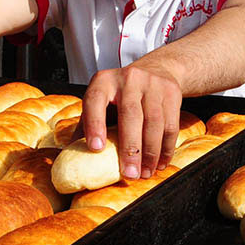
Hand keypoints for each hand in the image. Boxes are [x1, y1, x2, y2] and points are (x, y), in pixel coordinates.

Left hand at [81, 63, 181, 179]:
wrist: (157, 70)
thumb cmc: (121, 94)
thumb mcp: (103, 100)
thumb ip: (88, 122)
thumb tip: (72, 153)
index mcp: (104, 81)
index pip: (95, 101)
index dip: (94, 124)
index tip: (96, 149)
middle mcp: (128, 79)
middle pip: (130, 115)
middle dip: (131, 148)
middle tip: (129, 174)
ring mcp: (152, 84)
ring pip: (154, 123)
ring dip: (151, 153)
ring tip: (145, 173)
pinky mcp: (172, 93)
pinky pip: (171, 126)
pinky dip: (166, 148)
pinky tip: (160, 163)